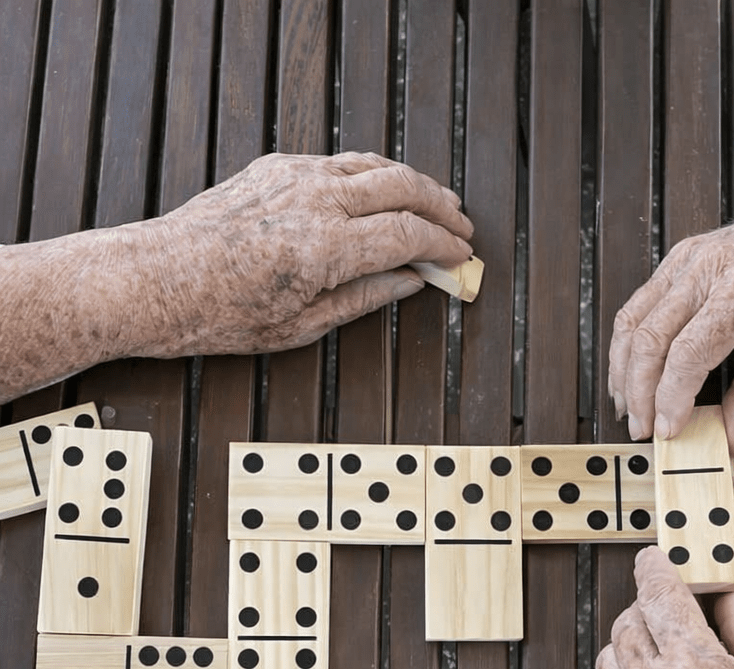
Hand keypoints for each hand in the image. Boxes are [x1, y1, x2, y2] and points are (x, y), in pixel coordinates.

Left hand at [146, 151, 473, 357]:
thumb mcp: (302, 326)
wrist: (156, 280)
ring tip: (436, 201)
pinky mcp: (275, 168)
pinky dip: (373, 173)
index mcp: (326, 249)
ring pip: (374, 165)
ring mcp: (294, 178)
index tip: (462, 256)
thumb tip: (410, 283)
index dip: (445, 245)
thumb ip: (365, 297)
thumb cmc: (220, 314)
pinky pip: (340, 162)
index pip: (409, 234)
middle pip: (402, 187)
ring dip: (413, 182)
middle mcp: (315, 203)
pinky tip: (383, 190)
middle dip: (441, 206)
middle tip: (462, 226)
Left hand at [592, 547, 733, 668]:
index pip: (658, 590)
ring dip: (637, 641)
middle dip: (653, 604)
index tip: (659, 555)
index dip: (658, 564)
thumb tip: (729, 576)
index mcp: (694, 668)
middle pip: (631, 617)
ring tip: (675, 658)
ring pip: (613, 652)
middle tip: (681, 611)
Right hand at [607, 137, 733, 452]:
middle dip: (639, 391)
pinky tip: (631, 375)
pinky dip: (628, 346)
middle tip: (643, 429)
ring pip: (632, 321)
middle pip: (650, 337)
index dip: (671, 397)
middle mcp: (709, 268)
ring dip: (624, 371)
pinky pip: (637, 306)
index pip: (688, 352)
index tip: (668, 430)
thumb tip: (729, 441)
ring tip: (629, 408)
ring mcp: (688, 259)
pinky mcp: (677, 259)